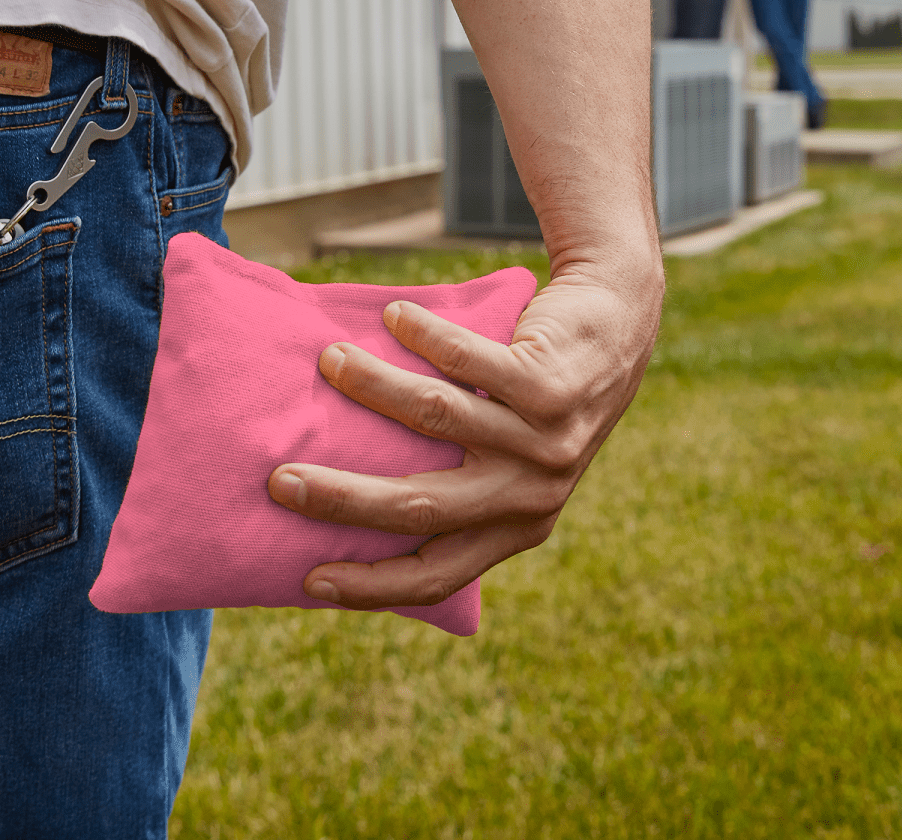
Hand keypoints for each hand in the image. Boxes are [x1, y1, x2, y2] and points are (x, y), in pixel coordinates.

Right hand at [268, 256, 662, 609]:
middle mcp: (533, 492)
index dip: (372, 587)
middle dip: (343, 497)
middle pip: (422, 508)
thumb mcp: (518, 460)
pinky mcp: (549, 384)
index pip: (438, 575)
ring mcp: (544, 439)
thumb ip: (463, 486)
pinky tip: (396, 315)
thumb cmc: (545, 397)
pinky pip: (470, 361)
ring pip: (437, 418)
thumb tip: (353, 502)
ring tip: (330, 359)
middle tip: (281, 480)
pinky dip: (424, 336)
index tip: (311, 579)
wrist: (620, 326)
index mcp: (519, 525)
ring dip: (372, 386)